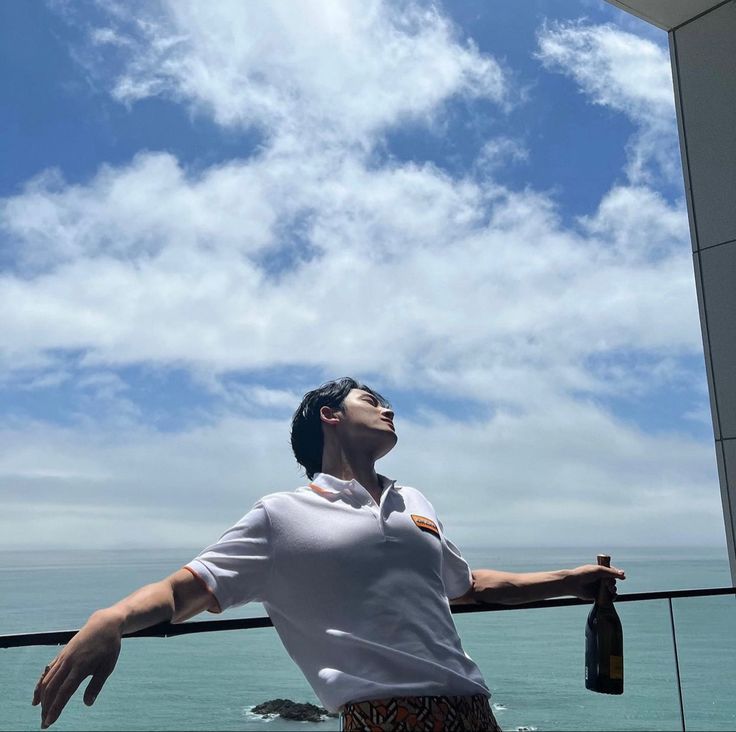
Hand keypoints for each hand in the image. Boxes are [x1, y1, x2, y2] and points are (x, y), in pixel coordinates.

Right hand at [32, 610, 122, 728]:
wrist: (104, 623)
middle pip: (52, 688)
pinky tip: (37, 698)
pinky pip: (47, 672)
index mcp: (81, 666)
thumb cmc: (109, 646)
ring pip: (47, 681)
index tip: (49, 722)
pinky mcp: (61, 654)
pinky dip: (40, 685)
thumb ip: (96, 685)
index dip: (55, 708)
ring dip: (42, 699)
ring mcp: (63, 657)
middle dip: (46, 707)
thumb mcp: (108, 666)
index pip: (64, 691)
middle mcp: (68, 662)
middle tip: (45, 724)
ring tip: (42, 713)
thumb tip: (88, 704)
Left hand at [565, 564, 625, 600]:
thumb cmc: (585, 574)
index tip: (621, 575)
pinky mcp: (597, 595)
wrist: (574, 583)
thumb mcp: (599, 570)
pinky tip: (612, 596)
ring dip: (613, 589)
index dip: (617, 573)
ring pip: (611, 589)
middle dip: (613, 582)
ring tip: (610, 589)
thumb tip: (623, 574)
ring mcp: (599, 587)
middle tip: (608, 583)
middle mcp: (600, 578)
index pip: (611, 571)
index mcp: (599, 570)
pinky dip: (612, 597)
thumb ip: (611, 572)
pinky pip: (608, 597)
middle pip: (613, 580)